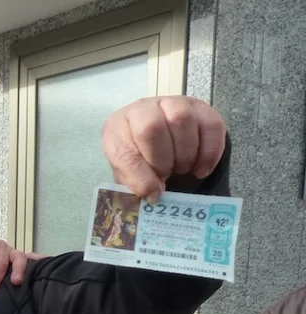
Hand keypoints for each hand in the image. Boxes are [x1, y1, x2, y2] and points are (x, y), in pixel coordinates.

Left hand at [102, 96, 226, 201]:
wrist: (156, 144)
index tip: (153, 193)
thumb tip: (153, 195)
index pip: (126, 150)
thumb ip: (135, 185)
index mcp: (116, 127)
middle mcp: (142, 108)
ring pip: (182, 119)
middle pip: (152, 128)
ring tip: (181, 168)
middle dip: (162, 160)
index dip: (141, 176)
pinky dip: (210, 151)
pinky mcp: (200, 107)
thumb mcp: (128, 174)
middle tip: (166, 175)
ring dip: (185, 153)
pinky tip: (202, 168)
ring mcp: (173, 103)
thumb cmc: (137, 159)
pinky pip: (212, 124)